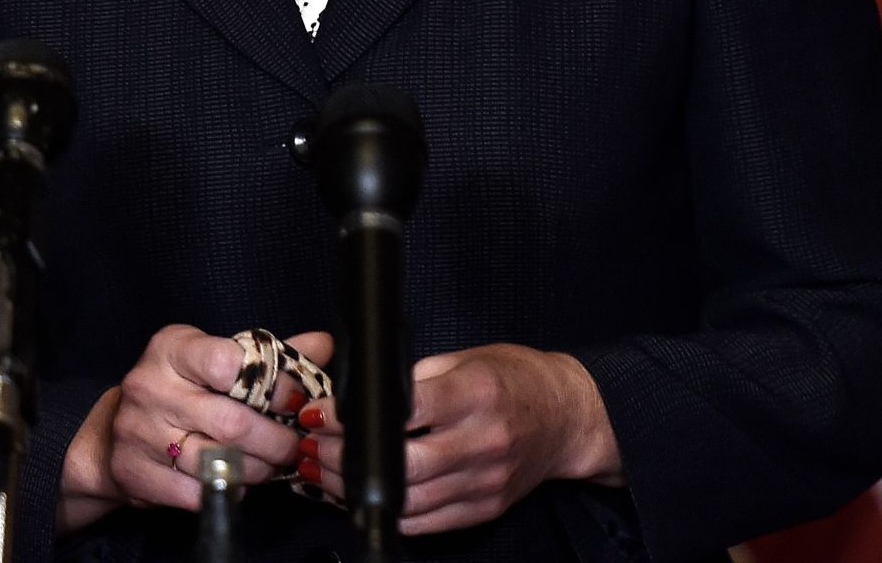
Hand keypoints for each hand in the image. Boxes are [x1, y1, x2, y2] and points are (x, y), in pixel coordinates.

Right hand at [59, 326, 334, 531]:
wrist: (111, 432)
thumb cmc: (177, 388)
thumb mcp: (214, 358)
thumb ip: (268, 355)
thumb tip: (321, 346)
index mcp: (172, 350)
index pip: (229, 363)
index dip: (274, 384)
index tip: (296, 400)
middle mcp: (151, 387)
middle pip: (232, 422)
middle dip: (275, 440)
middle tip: (292, 445)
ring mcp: (139, 433)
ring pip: (218, 462)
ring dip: (257, 469)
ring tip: (270, 464)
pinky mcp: (135, 473)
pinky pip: (196, 492)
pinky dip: (226, 491)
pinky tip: (236, 480)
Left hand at [299, 344, 621, 533]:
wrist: (568, 417)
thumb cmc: (516, 380)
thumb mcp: (468, 359)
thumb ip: (419, 377)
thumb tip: (363, 392)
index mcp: (476, 394)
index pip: (407, 411)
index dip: (355, 417)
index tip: (321, 414)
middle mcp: (483, 440)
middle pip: (404, 465)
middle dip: (347, 461)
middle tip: (314, 450)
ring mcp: (486, 481)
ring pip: (411, 502)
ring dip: (360, 493)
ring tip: (327, 476)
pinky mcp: (485, 508)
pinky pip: (429, 523)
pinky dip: (392, 514)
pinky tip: (366, 498)